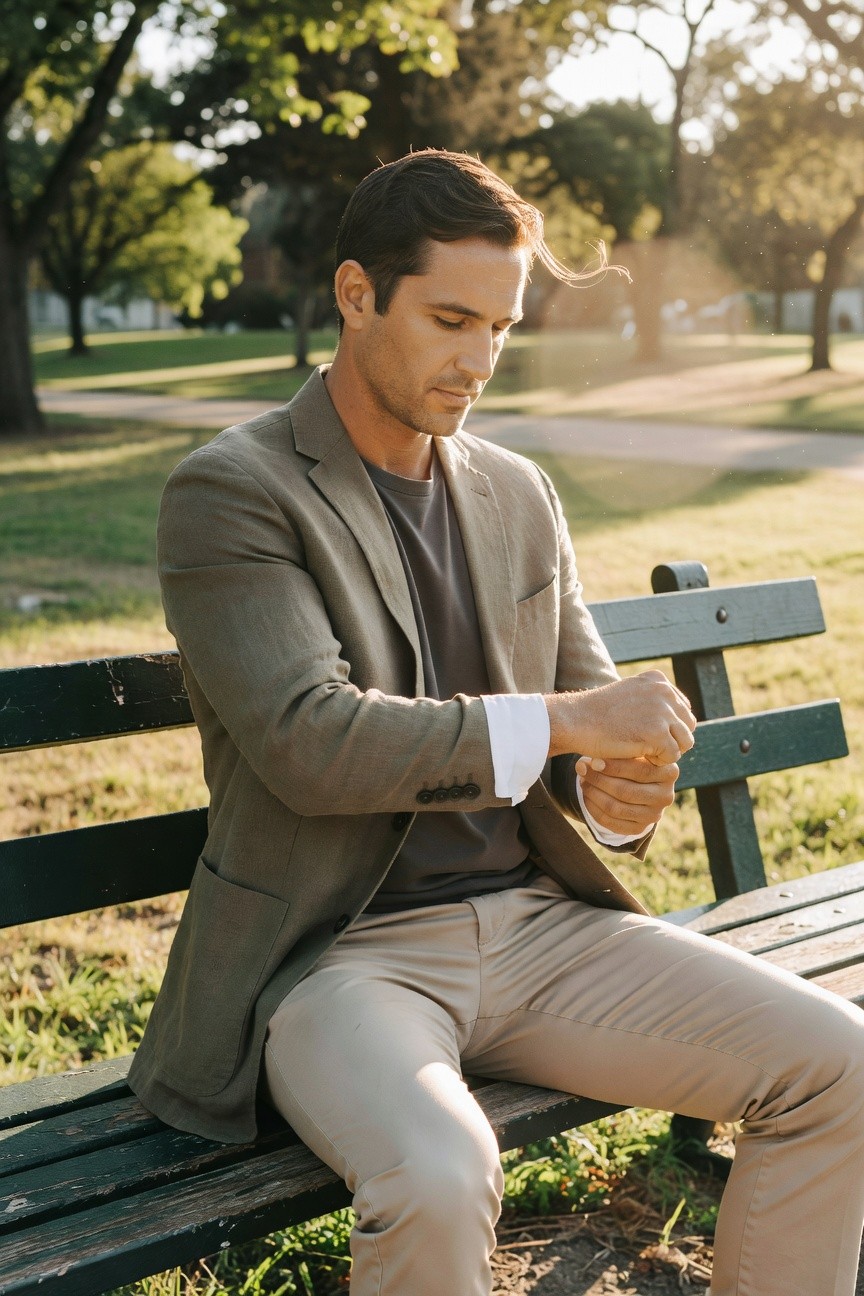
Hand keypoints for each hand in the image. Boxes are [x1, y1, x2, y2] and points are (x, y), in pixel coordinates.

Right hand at [546, 669, 696, 765]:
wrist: (575, 721)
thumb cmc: (598, 713)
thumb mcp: (630, 695)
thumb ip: (654, 701)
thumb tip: (681, 718)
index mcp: (658, 680)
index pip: (682, 709)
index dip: (668, 727)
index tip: (647, 734)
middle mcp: (664, 692)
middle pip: (688, 725)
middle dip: (672, 739)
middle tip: (647, 747)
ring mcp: (662, 712)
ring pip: (685, 742)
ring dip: (667, 751)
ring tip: (644, 751)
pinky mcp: (657, 734)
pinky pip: (673, 756)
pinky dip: (657, 761)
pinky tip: (638, 755)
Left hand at [575, 755, 678, 836]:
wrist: (638, 785)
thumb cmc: (633, 761)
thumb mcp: (631, 753)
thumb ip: (612, 753)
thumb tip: (582, 764)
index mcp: (669, 772)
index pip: (640, 771)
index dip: (614, 766)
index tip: (594, 761)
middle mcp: (666, 796)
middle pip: (626, 791)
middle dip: (600, 780)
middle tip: (583, 770)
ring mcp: (654, 815)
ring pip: (616, 808)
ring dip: (594, 794)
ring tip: (582, 781)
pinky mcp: (640, 828)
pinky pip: (611, 822)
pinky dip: (594, 809)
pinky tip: (586, 796)